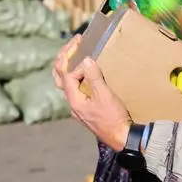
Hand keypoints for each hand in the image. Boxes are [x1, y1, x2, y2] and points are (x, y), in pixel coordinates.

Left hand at [53, 37, 131, 151]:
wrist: (122, 138)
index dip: (75, 62)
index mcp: (74, 100)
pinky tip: (83, 74)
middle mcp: (72, 103)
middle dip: (63, 59)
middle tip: (71, 44)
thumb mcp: (105, 96)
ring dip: (66, 67)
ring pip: (65, 84)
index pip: (67, 74)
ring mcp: (78, 108)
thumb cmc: (113, 117)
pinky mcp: (85, 110)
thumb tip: (85, 59)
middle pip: (59, 78)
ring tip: (72, 54)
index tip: (88, 53)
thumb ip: (94, 77)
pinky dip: (75, 77)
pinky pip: (74, 90)